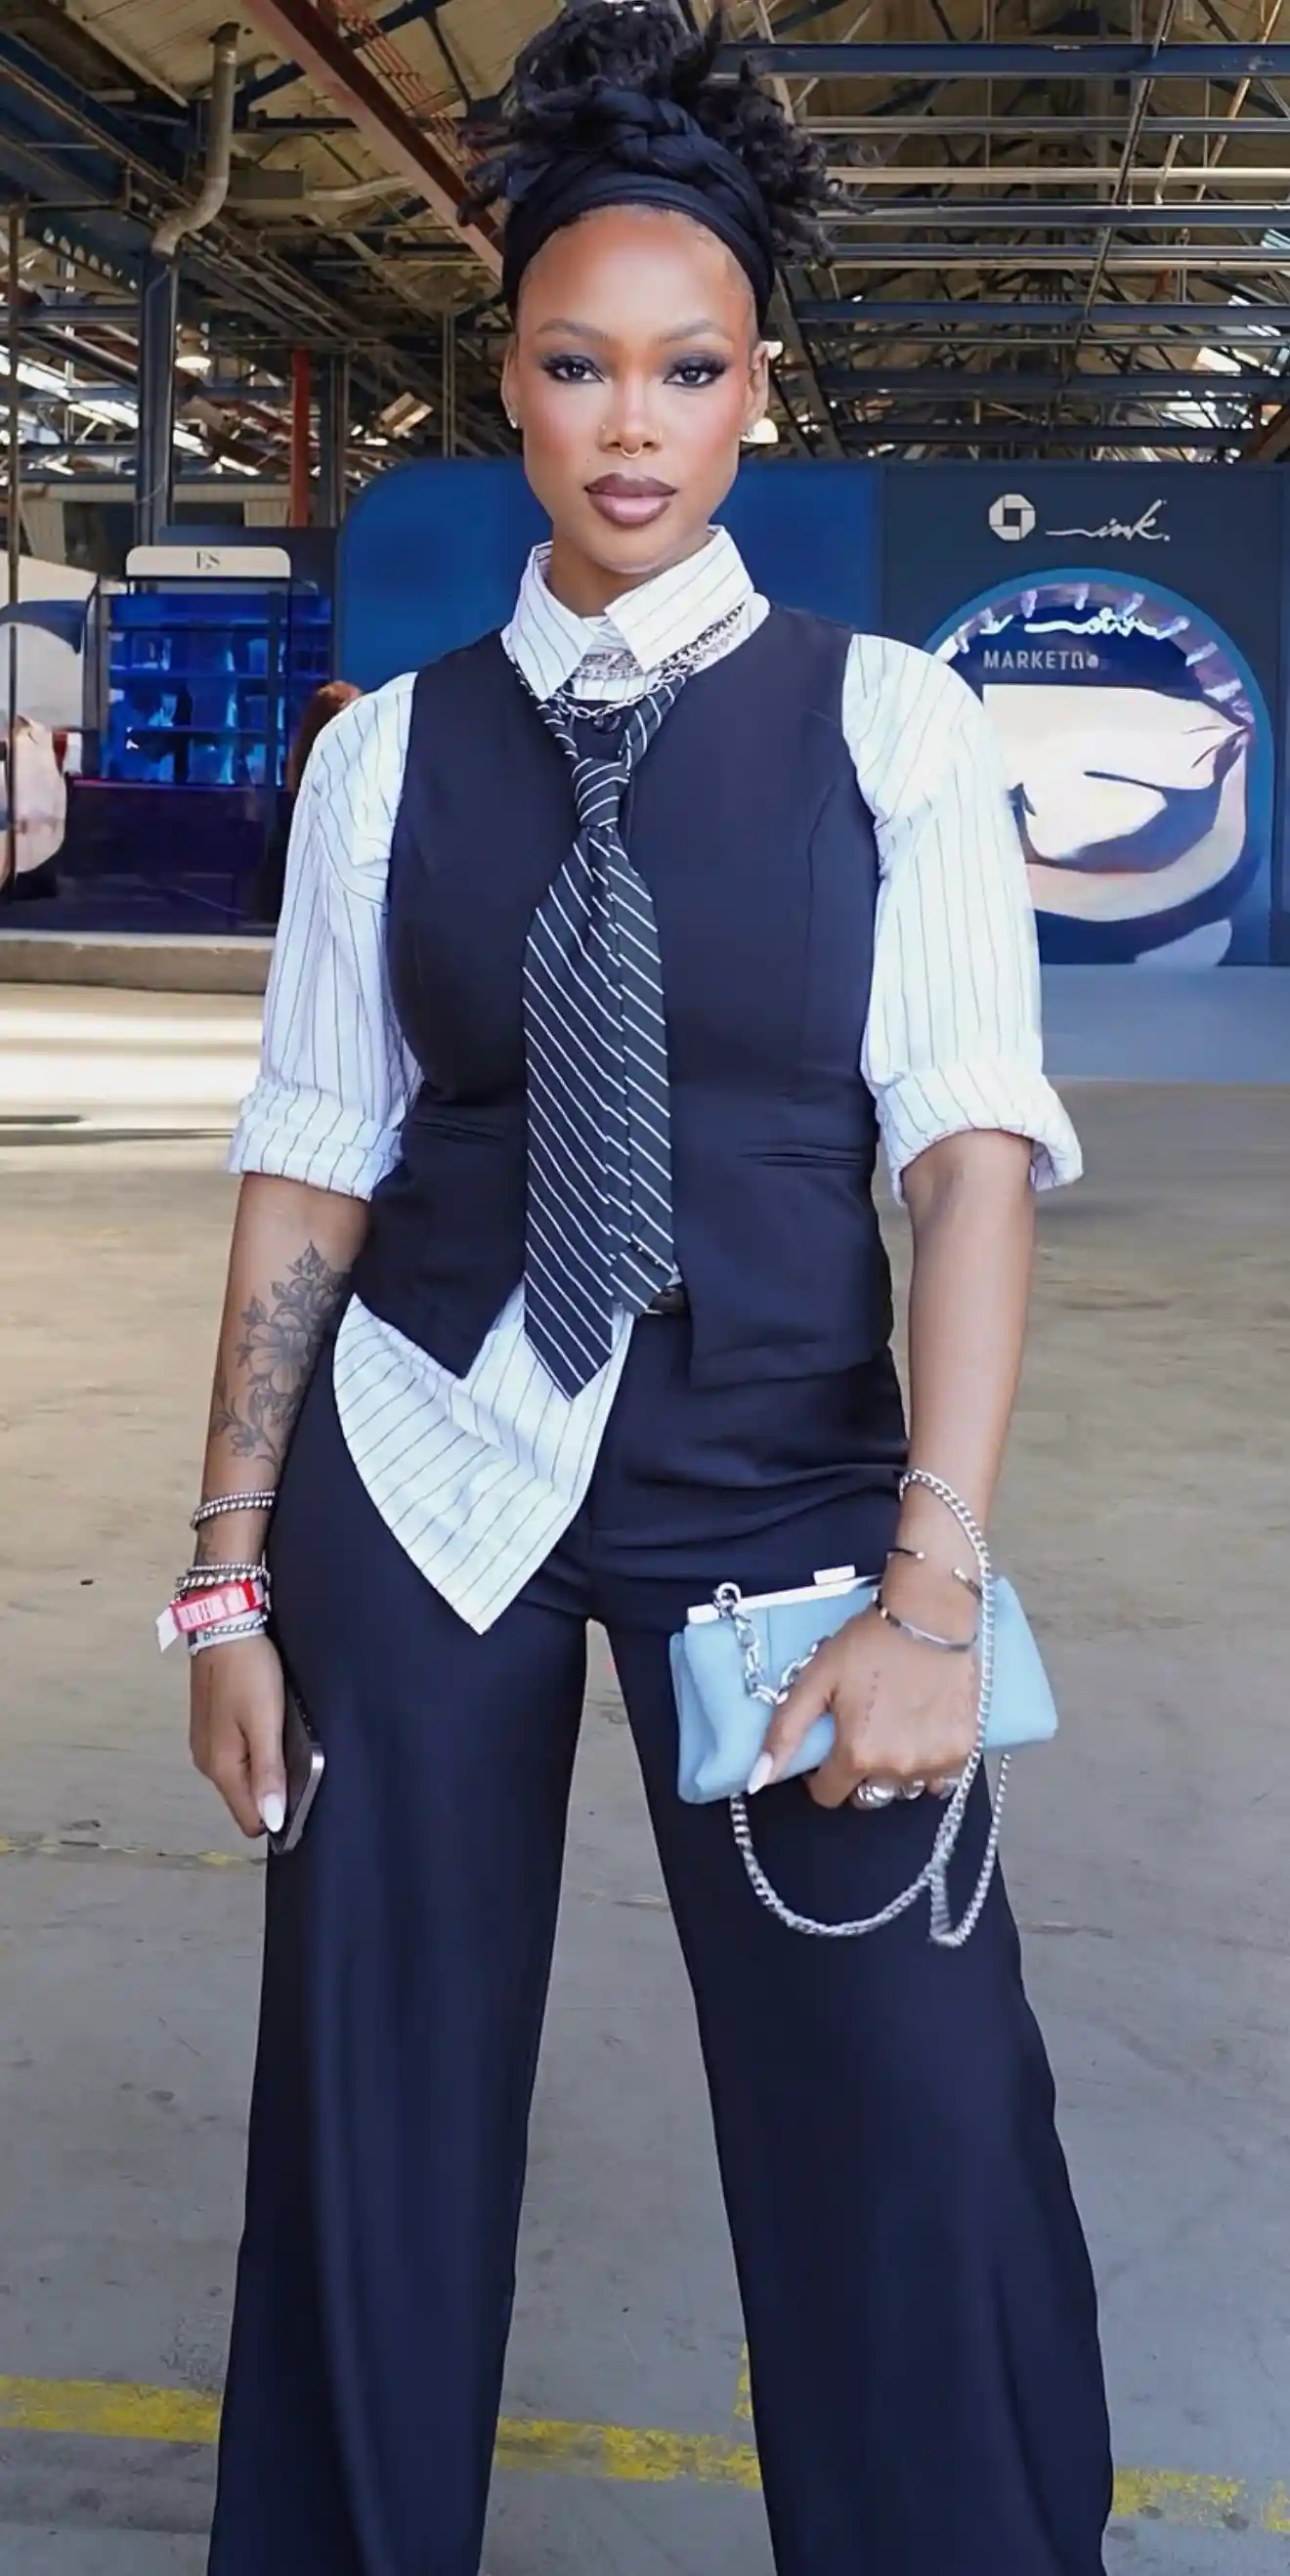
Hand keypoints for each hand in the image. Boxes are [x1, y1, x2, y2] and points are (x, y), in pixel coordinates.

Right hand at [190, 1633, 286, 1838]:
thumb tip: (273, 1820)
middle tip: (295, 1757)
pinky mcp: (210, 1729)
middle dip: (271, 1791)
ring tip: (281, 1738)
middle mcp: (208, 1764)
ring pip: (241, 1778)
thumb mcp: (265, 1723)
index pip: (250, 1820)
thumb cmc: (248, 1671)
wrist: (224, 1625)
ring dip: (263, 1769)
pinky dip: (253, 1751)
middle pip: (245, 1800)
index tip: (301, 1793)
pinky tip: (266, 1726)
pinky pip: (236, 1757)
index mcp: (221, 1768)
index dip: (277, 1814)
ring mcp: (207, 1746)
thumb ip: (269, 1772)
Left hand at [754, 1601, 976, 1809]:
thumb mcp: (815, 1680)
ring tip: (894, 1729)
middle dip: (858, 1773)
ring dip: (894, 1770)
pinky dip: (929, 1765)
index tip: (829, 1747)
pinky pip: (940, 1779)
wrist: (928, 1616)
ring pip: (903, 1788)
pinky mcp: (962, 1750)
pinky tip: (923, 1733)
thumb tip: (759, 1781)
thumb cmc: (868, 1644)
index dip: (821, 1774)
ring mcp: (934, 1762)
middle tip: (863, 1732)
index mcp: (857, 1753)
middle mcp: (897, 1767)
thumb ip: (785, 1733)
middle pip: (867, 1795)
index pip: (828, 1794)